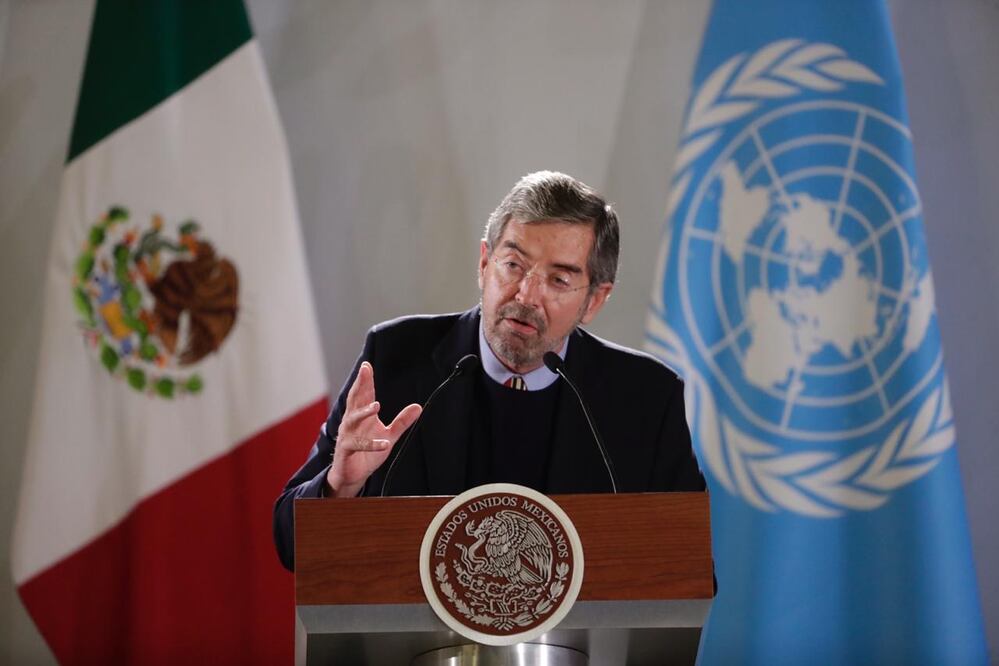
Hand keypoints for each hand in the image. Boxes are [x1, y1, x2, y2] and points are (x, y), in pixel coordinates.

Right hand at [327, 362, 421, 496]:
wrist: (352, 474)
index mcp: (361, 416)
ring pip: (353, 420)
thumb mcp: (389, 435)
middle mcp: (351, 422)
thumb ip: (402, 421)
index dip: (365, 380)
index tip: (367, 365)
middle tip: (364, 371)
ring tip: (376, 406)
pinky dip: (371, 444)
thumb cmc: (367, 452)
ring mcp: (347, 435)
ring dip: (364, 412)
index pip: (363, 395)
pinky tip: (384, 443)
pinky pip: (358, 445)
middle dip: (360, 384)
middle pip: (355, 400)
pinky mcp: (346, 450)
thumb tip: (419, 406)